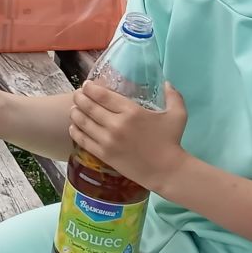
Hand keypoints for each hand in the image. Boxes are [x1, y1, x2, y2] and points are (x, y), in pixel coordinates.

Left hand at [69, 81, 188, 190]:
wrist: (167, 171)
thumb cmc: (171, 141)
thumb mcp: (177, 115)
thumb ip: (173, 96)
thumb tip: (167, 82)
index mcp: (131, 111)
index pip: (102, 95)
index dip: (90, 88)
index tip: (87, 85)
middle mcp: (116, 124)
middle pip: (89, 106)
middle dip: (79, 98)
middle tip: (77, 95)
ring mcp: (108, 140)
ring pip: (83, 122)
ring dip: (75, 113)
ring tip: (74, 109)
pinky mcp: (104, 155)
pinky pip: (83, 140)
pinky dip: (76, 131)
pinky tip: (74, 127)